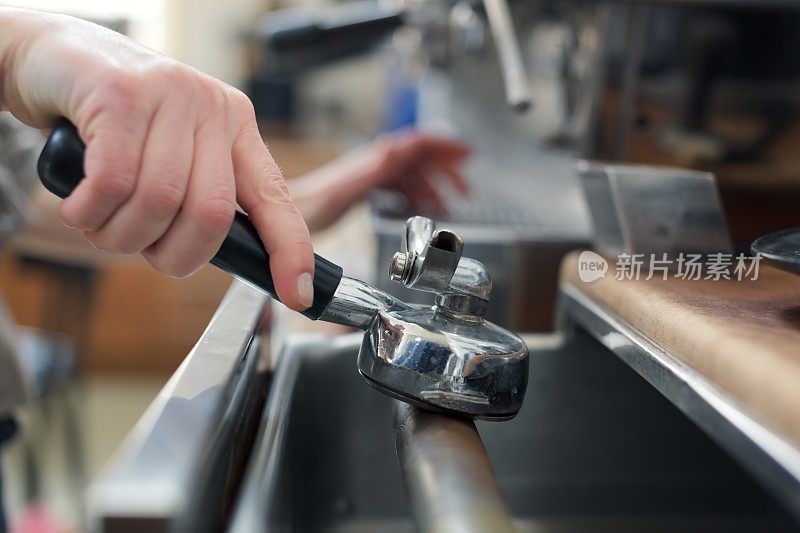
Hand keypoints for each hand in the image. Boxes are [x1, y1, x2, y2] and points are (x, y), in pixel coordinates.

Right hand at [0, 8, 313, 309]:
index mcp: (237, 129)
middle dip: (172, 255)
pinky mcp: (122, 93)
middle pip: (211, 214)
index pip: (276, 198)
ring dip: (121, 236)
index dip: (290, 251)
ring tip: (100, 223)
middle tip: (140, 248)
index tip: (297, 295)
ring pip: (160, 202)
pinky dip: (91, 213)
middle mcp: (213, 108)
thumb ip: (199, 197)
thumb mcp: (172, 155)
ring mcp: (171, 95)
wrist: (55, 58)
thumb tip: (222, 256)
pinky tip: (80, 207)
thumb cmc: (115, 122)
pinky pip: (114, 183)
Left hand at [289, 130, 470, 231]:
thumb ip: (376, 168)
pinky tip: (417, 208)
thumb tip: (400, 147)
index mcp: (373, 161)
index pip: (417, 143)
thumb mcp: (346, 189)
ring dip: (432, 185)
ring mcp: (367, 176)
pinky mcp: (361, 191)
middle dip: (445, 169)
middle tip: (465, 187)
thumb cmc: (307, 207)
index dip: (445, 146)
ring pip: (409, 173)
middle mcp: (372, 164)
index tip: (468, 154)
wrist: (282, 219)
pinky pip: (396, 187)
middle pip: (418, 158)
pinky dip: (414, 196)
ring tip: (447, 203)